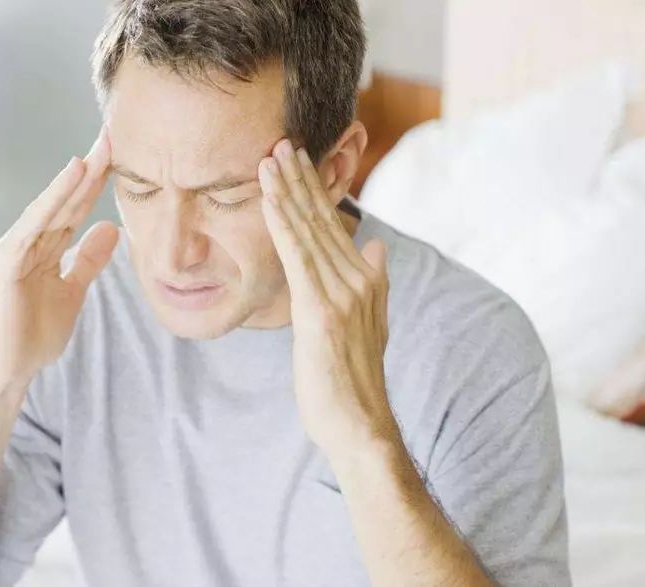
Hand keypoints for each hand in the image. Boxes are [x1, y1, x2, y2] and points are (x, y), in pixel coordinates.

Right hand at [0, 126, 118, 396]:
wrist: (5, 371)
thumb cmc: (31, 335)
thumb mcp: (72, 291)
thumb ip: (88, 260)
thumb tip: (111, 227)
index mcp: (44, 249)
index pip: (75, 209)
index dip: (97, 183)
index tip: (121, 156)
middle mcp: (27, 242)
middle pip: (65, 200)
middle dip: (91, 169)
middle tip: (113, 135)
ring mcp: (14, 249)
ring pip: (51, 206)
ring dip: (76, 177)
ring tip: (100, 148)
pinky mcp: (5, 262)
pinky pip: (34, 223)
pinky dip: (53, 198)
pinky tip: (73, 174)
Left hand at [257, 139, 398, 456]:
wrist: (359, 423)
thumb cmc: (354, 379)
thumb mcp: (370, 325)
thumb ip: (374, 282)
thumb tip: (376, 245)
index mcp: (368, 278)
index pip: (335, 225)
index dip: (315, 190)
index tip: (298, 160)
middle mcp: (360, 279)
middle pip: (323, 219)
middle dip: (301, 179)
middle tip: (281, 142)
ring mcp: (343, 294)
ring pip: (309, 231)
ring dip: (287, 192)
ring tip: (270, 159)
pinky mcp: (321, 311)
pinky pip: (297, 257)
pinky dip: (282, 223)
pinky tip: (268, 198)